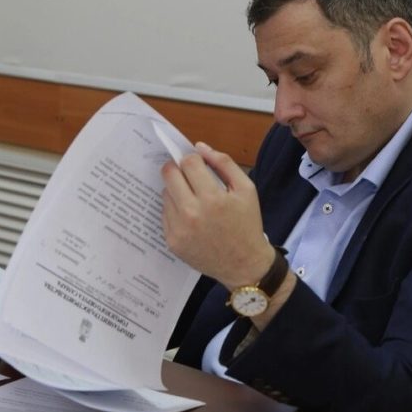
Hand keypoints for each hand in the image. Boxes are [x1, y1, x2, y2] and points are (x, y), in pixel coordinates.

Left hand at [161, 142, 273, 290]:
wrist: (244, 264)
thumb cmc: (247, 223)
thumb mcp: (246, 189)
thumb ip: (224, 163)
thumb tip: (199, 147)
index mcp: (212, 198)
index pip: (188, 163)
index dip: (193, 159)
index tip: (198, 164)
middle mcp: (191, 213)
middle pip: (169, 174)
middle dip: (177, 169)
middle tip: (188, 175)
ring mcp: (178, 229)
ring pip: (165, 193)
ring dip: (176, 190)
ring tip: (194, 199)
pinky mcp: (172, 241)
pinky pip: (165, 213)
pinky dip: (175, 209)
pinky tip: (191, 216)